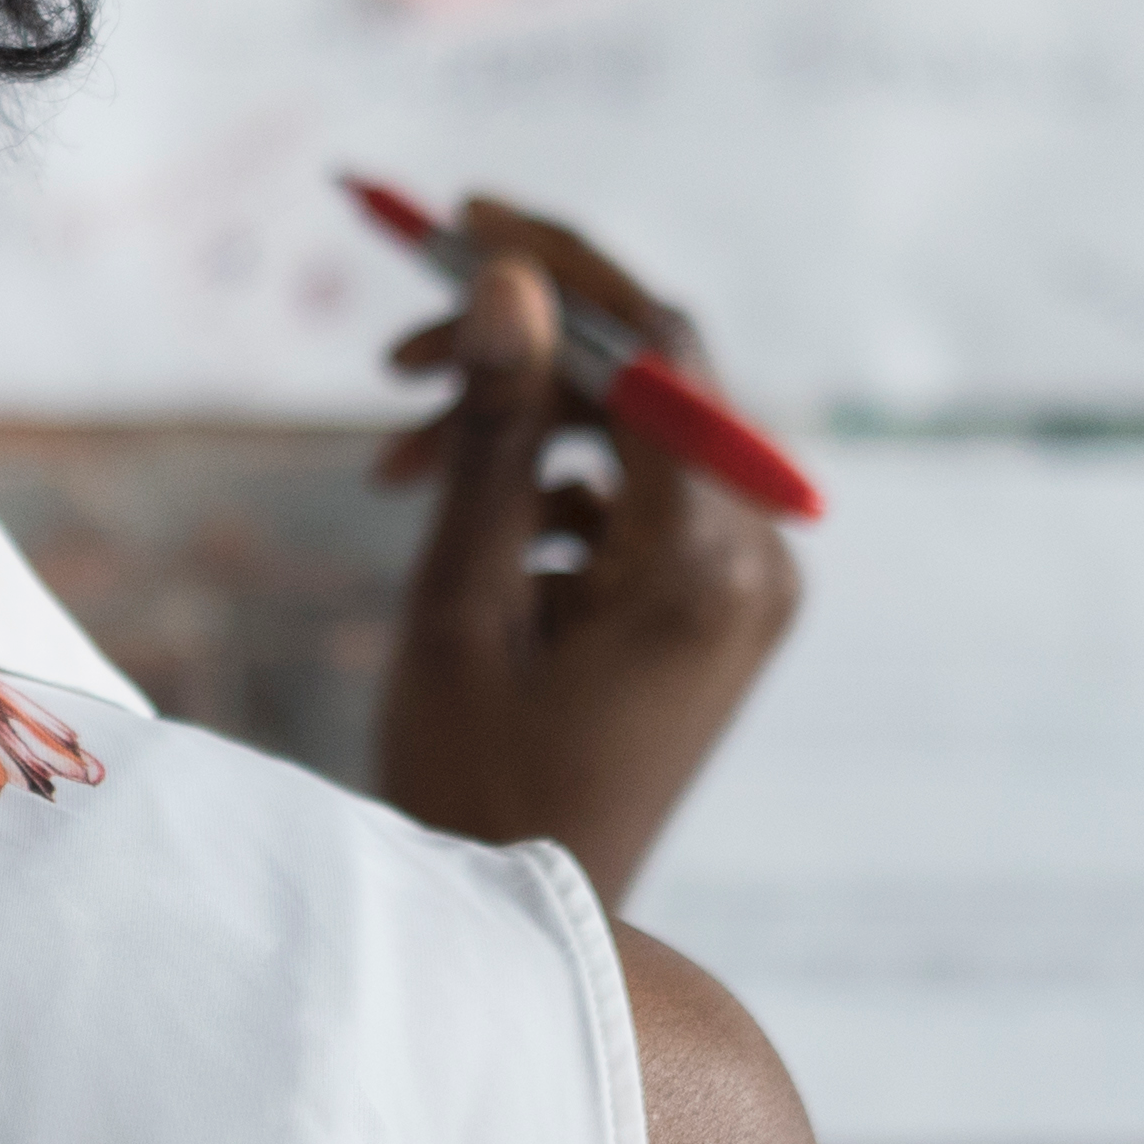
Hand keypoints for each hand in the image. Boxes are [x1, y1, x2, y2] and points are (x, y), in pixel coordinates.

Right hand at [364, 194, 798, 895]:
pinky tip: (452, 517)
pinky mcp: (714, 604)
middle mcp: (754, 561)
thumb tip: (510, 279)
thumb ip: (494, 429)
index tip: (457, 219)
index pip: (659, 345)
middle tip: (390, 335)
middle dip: (518, 341)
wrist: (525, 923)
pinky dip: (543, 479)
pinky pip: (634, 490)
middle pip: (650, 377)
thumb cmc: (476, 778)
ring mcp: (743, 586)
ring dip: (513, 418)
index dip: (560, 263)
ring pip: (632, 429)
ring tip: (389, 463)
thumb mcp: (462, 596)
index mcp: (706, 562)